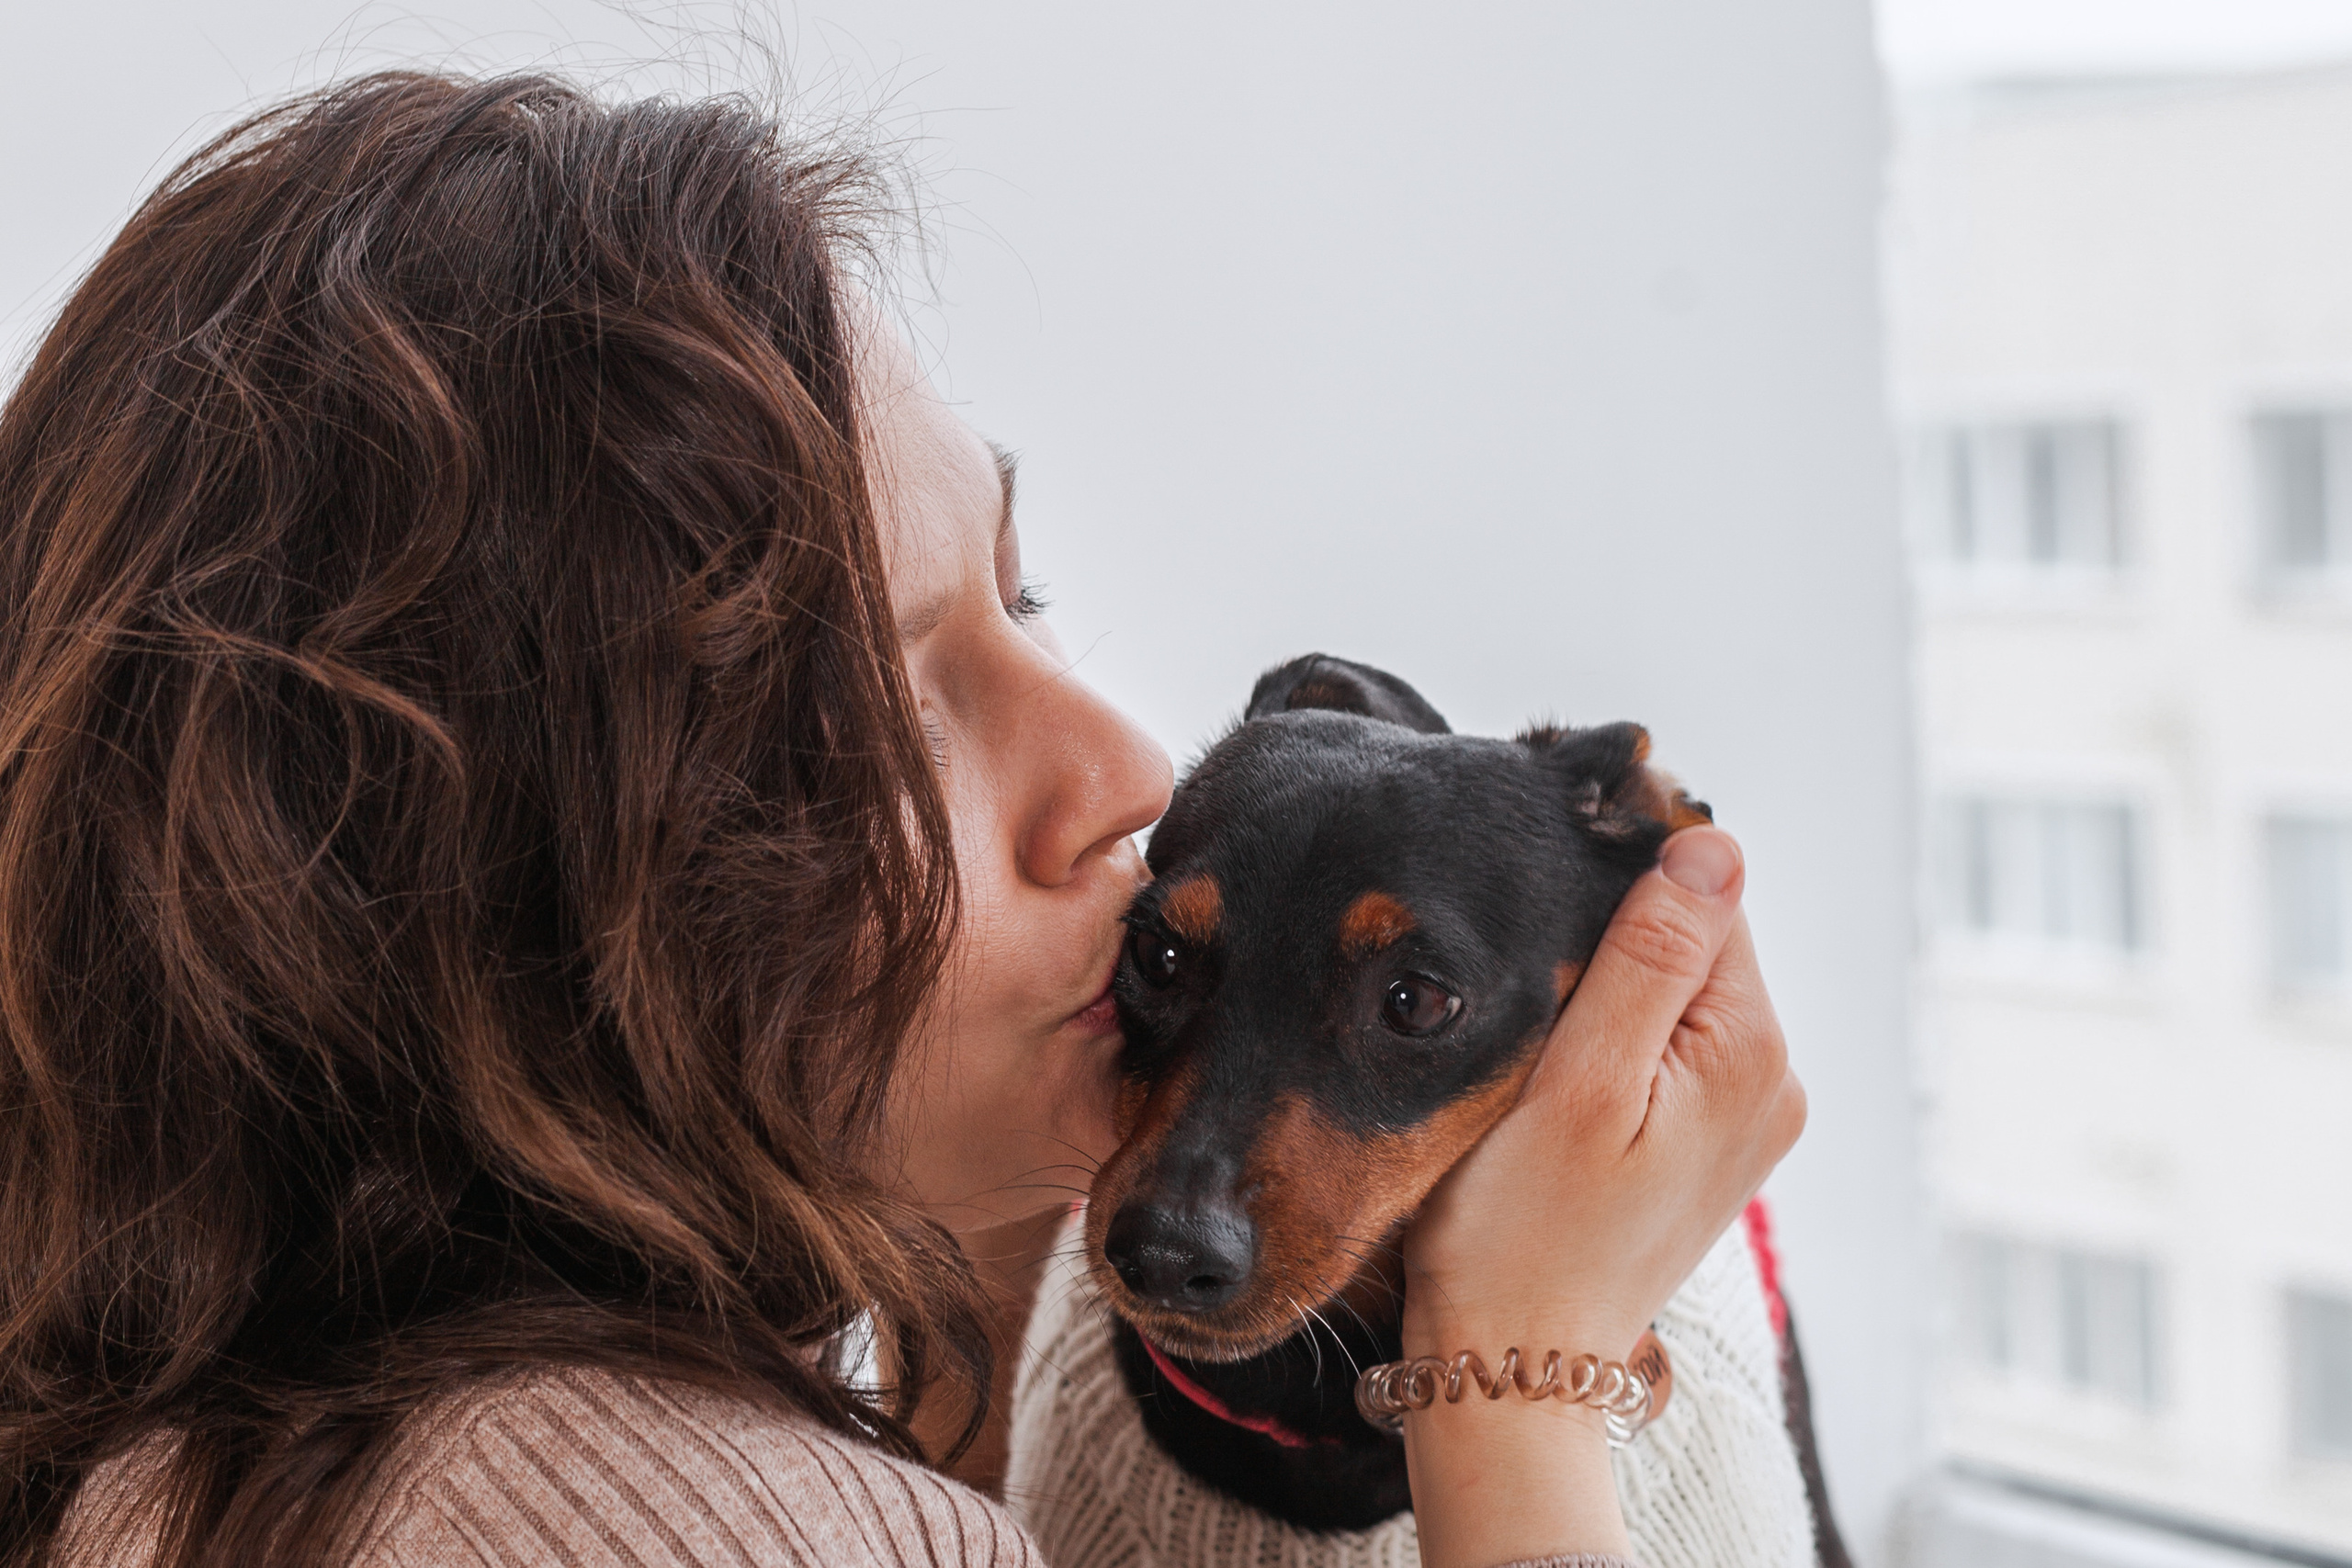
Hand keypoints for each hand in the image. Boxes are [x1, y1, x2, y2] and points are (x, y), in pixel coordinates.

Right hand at [1398, 827, 1805, 1565]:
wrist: (1513, 1366)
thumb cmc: (1523, 1231)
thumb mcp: (1579, 1077)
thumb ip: (1650, 957)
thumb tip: (1711, 845)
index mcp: (1753, 1055)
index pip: (1708, 902)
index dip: (1622, 889)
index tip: (1543, 922)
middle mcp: (1773, 1085)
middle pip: (1698, 949)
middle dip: (1616, 947)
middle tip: (1528, 999)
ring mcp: (1744, 1123)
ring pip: (1677, 1001)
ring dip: (1609, 998)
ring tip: (1538, 1048)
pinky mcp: (1704, 1151)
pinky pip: (1668, 1054)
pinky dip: (1614, 1047)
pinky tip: (1560, 1084)